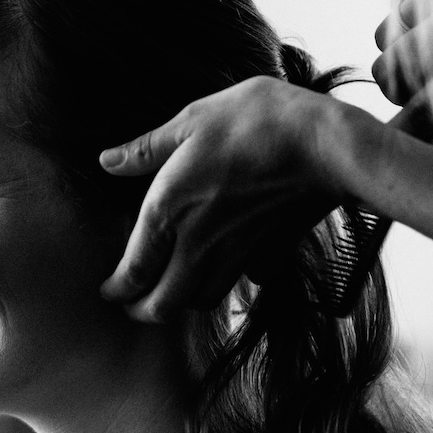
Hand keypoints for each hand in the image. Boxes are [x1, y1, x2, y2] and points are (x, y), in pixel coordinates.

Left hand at [97, 77, 342, 321]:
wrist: (325, 143)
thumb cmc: (254, 120)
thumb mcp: (191, 120)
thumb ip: (146, 149)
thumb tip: (107, 160)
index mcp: (168, 211)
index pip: (133, 272)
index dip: (117, 290)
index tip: (109, 293)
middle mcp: (199, 244)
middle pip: (165, 304)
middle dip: (145, 311)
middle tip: (135, 307)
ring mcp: (238, 254)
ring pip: (204, 300)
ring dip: (184, 301)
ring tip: (175, 289)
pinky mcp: (273, 252)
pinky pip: (247, 280)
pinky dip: (234, 281)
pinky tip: (231, 264)